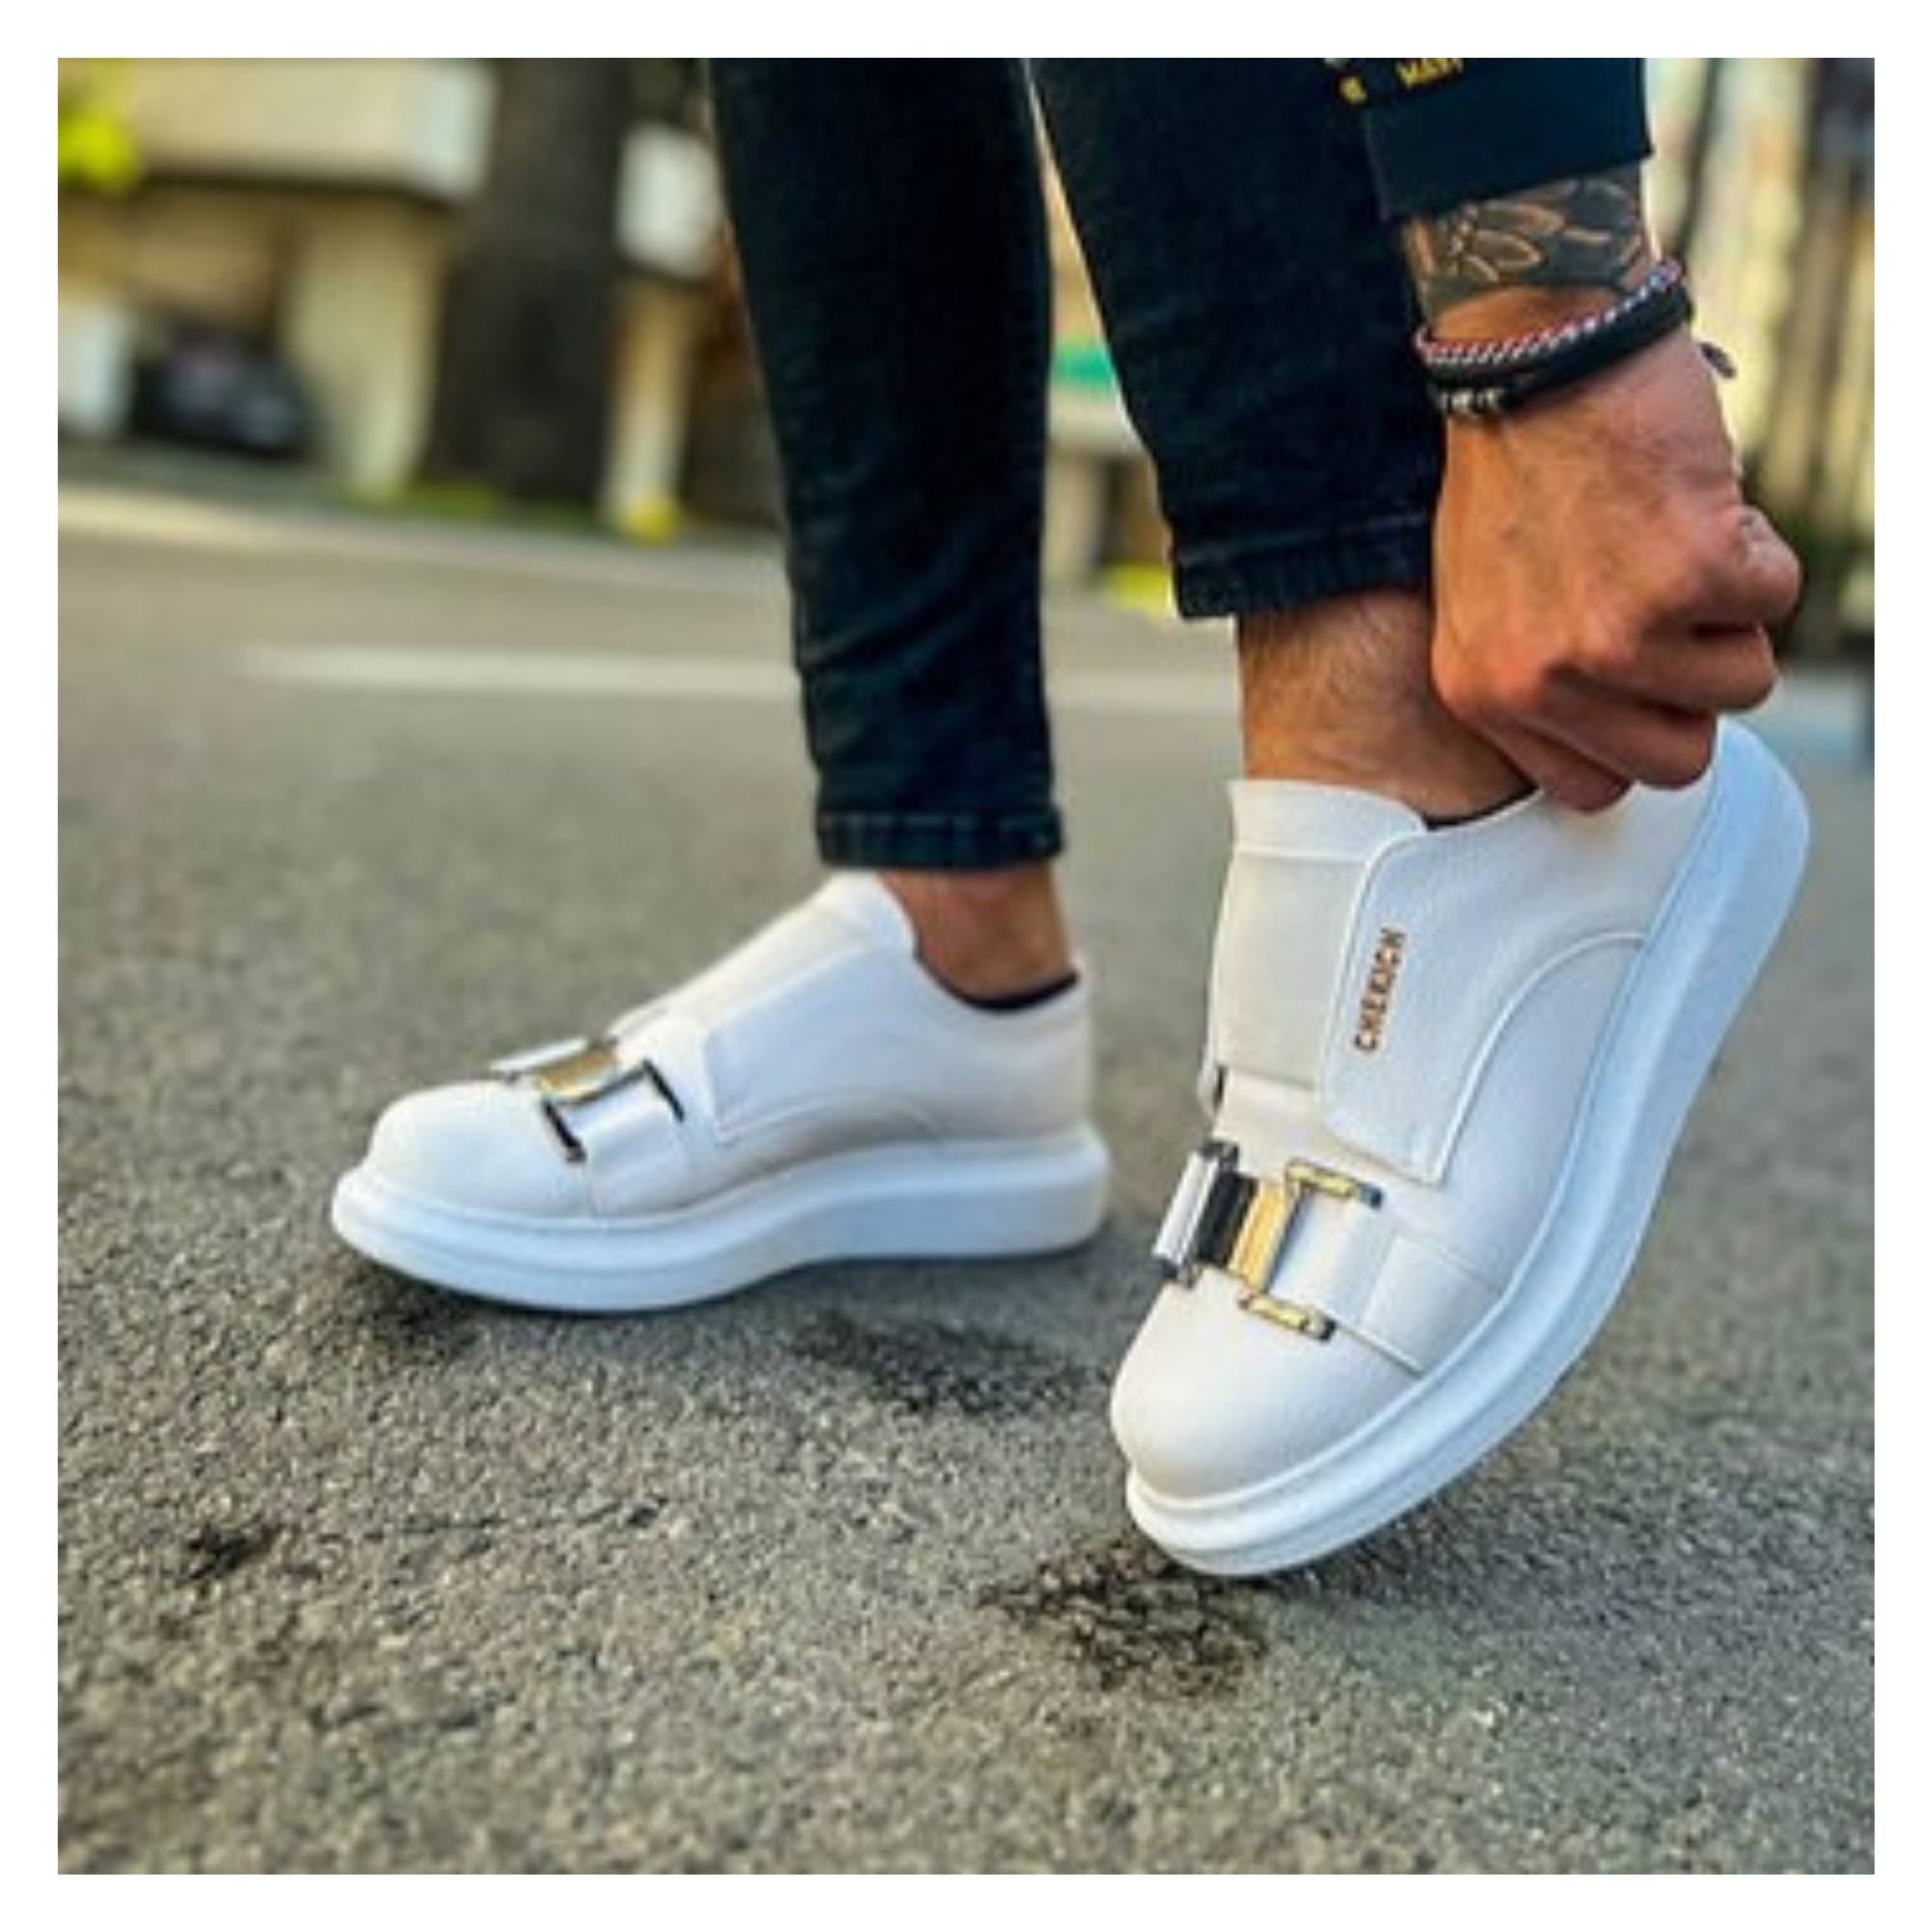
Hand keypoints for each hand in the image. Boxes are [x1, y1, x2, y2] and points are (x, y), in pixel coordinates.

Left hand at [1429, 327, 1802, 810]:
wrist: (1536, 352)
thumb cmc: (1516, 470)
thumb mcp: (1486, 602)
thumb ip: (1539, 681)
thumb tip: (1622, 730)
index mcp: (1483, 696)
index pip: (1597, 790)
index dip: (1638, 733)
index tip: (1642, 681)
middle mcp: (1542, 681)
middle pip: (1679, 761)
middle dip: (1695, 688)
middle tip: (1670, 612)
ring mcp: (1616, 635)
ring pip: (1742, 682)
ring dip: (1730, 612)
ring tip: (1670, 541)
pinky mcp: (1690, 576)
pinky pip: (1775, 599)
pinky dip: (1759, 547)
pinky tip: (1694, 502)